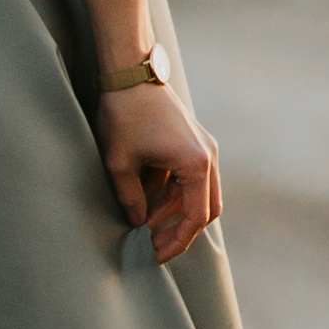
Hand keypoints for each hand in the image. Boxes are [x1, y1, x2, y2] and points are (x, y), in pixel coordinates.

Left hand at [98, 76, 221, 258]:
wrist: (131, 73)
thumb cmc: (125, 115)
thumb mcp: (120, 163)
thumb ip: (131, 199)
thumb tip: (138, 223)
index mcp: (196, 164)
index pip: (196, 218)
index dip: (178, 242)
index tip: (156, 255)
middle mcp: (207, 156)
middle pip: (206, 208)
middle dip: (181, 230)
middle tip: (155, 245)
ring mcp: (203, 147)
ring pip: (198, 193)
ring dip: (175, 210)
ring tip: (144, 222)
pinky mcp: (193, 141)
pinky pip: (190, 177)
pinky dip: (174, 193)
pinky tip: (148, 199)